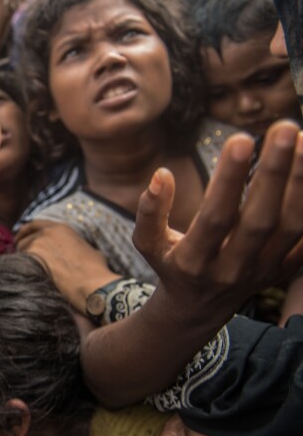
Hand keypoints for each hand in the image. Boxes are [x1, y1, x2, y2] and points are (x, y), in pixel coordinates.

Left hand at [17, 220, 118, 311]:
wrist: (91, 283)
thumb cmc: (95, 270)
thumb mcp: (90, 250)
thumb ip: (76, 245)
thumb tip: (77, 251)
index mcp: (61, 228)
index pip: (35, 224)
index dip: (26, 231)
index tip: (20, 237)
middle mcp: (47, 232)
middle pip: (25, 237)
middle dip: (21, 245)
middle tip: (19, 254)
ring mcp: (38, 244)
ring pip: (21, 250)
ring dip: (22, 258)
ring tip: (25, 269)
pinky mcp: (32, 258)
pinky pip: (20, 262)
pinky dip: (21, 268)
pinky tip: (25, 276)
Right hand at [133, 122, 302, 321]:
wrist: (200, 308)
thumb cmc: (171, 264)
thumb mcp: (148, 244)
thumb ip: (150, 211)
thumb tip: (162, 174)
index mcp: (195, 261)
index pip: (216, 217)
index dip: (228, 180)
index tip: (240, 138)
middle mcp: (233, 268)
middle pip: (261, 220)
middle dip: (275, 173)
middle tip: (286, 128)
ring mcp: (264, 271)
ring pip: (292, 226)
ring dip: (302, 182)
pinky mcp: (285, 269)